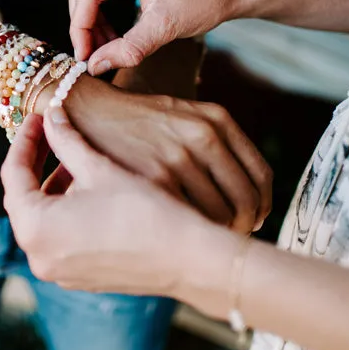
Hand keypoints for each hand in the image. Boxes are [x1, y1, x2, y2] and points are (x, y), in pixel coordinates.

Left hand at [2, 111, 240, 316]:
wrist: (189, 258)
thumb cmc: (144, 211)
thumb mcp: (100, 169)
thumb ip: (67, 140)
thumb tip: (51, 115)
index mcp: (35, 228)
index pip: (13, 174)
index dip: (25, 139)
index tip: (38, 116)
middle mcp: (38, 256)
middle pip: (23, 198)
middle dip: (35, 161)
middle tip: (50, 129)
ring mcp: (59, 272)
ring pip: (42, 218)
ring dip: (52, 184)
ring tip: (74, 154)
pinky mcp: (80, 277)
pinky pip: (60, 236)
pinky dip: (66, 209)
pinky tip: (89, 185)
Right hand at [62, 75, 271, 233]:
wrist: (87, 109)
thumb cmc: (136, 121)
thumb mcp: (183, 116)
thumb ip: (216, 143)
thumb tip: (251, 201)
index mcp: (216, 120)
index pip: (261, 176)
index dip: (262, 206)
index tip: (252, 221)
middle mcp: (204, 135)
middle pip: (248, 200)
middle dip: (245, 226)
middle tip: (229, 238)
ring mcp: (180, 157)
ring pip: (223, 215)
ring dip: (219, 234)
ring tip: (204, 240)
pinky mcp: (155, 177)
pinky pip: (191, 217)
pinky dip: (193, 232)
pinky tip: (181, 235)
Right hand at [67, 0, 243, 74]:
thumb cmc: (205, 1)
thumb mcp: (165, 28)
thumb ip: (128, 48)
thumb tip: (94, 66)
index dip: (81, 26)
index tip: (83, 56)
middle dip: (83, 22)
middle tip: (91, 54)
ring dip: (90, 18)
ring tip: (103, 46)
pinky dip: (99, 9)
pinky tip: (109, 33)